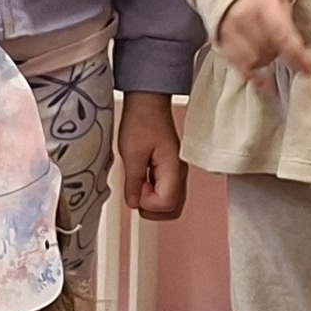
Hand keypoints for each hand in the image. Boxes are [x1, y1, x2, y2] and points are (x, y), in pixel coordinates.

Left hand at [116, 92, 186, 220]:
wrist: (148, 102)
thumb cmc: (142, 120)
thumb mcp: (131, 152)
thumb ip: (133, 181)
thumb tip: (133, 202)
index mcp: (173, 167)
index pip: (166, 203)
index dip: (147, 202)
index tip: (136, 188)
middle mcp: (179, 172)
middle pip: (173, 208)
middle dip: (152, 208)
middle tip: (137, 193)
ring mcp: (177, 171)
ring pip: (172, 203)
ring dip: (153, 203)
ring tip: (139, 186)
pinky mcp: (171, 169)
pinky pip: (167, 192)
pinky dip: (154, 194)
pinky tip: (142, 182)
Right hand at [216, 0, 308, 84]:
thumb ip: (287, 21)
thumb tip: (299, 48)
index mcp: (263, 3)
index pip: (283, 36)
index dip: (297, 55)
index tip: (308, 69)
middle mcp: (244, 17)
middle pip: (268, 49)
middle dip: (280, 54)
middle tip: (286, 52)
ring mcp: (231, 30)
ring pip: (253, 59)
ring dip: (267, 61)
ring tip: (271, 54)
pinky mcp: (223, 40)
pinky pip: (238, 64)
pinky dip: (252, 75)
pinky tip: (264, 84)